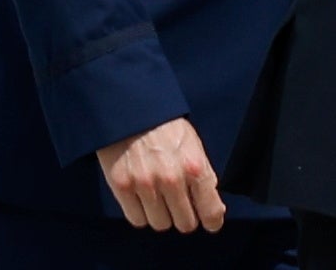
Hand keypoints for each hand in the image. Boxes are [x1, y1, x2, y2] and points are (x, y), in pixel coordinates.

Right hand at [95, 117, 224, 232]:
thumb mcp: (194, 146)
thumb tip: (213, 207)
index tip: (211, 224)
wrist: (131, 111)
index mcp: (195, 166)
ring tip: (160, 199)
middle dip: (186, 217)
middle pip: (185, 223)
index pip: (210, 210)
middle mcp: (171, 179)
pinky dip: (142, 214)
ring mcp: (145, 185)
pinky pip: (137, 220)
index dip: (212, 221)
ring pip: (160, 224)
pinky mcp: (122, 188)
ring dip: (162, 216)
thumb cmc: (166, 127)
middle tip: (181, 206)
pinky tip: (144, 199)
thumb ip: (204, 176)